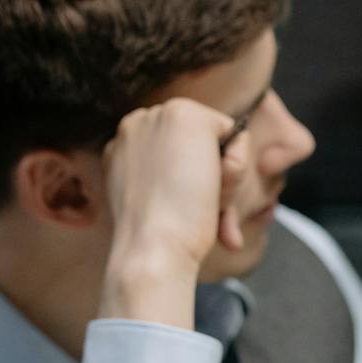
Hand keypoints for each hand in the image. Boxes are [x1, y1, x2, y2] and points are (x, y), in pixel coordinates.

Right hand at [98, 98, 248, 326]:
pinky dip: (236, 167)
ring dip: (222, 179)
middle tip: (194, 208)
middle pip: (200, 142)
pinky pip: (237, 136)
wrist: (153, 248)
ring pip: (219, 141)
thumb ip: (177, 175)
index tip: (179, 206)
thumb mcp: (161, 199)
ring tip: (204, 204)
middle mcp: (137, 122)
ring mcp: (159, 115)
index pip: (179, 150)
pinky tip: (212, 189)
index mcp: (124, 145)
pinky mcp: (186, 115)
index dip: (191, 180)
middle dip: (209, 176)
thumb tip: (232, 159)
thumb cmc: (159, 237)